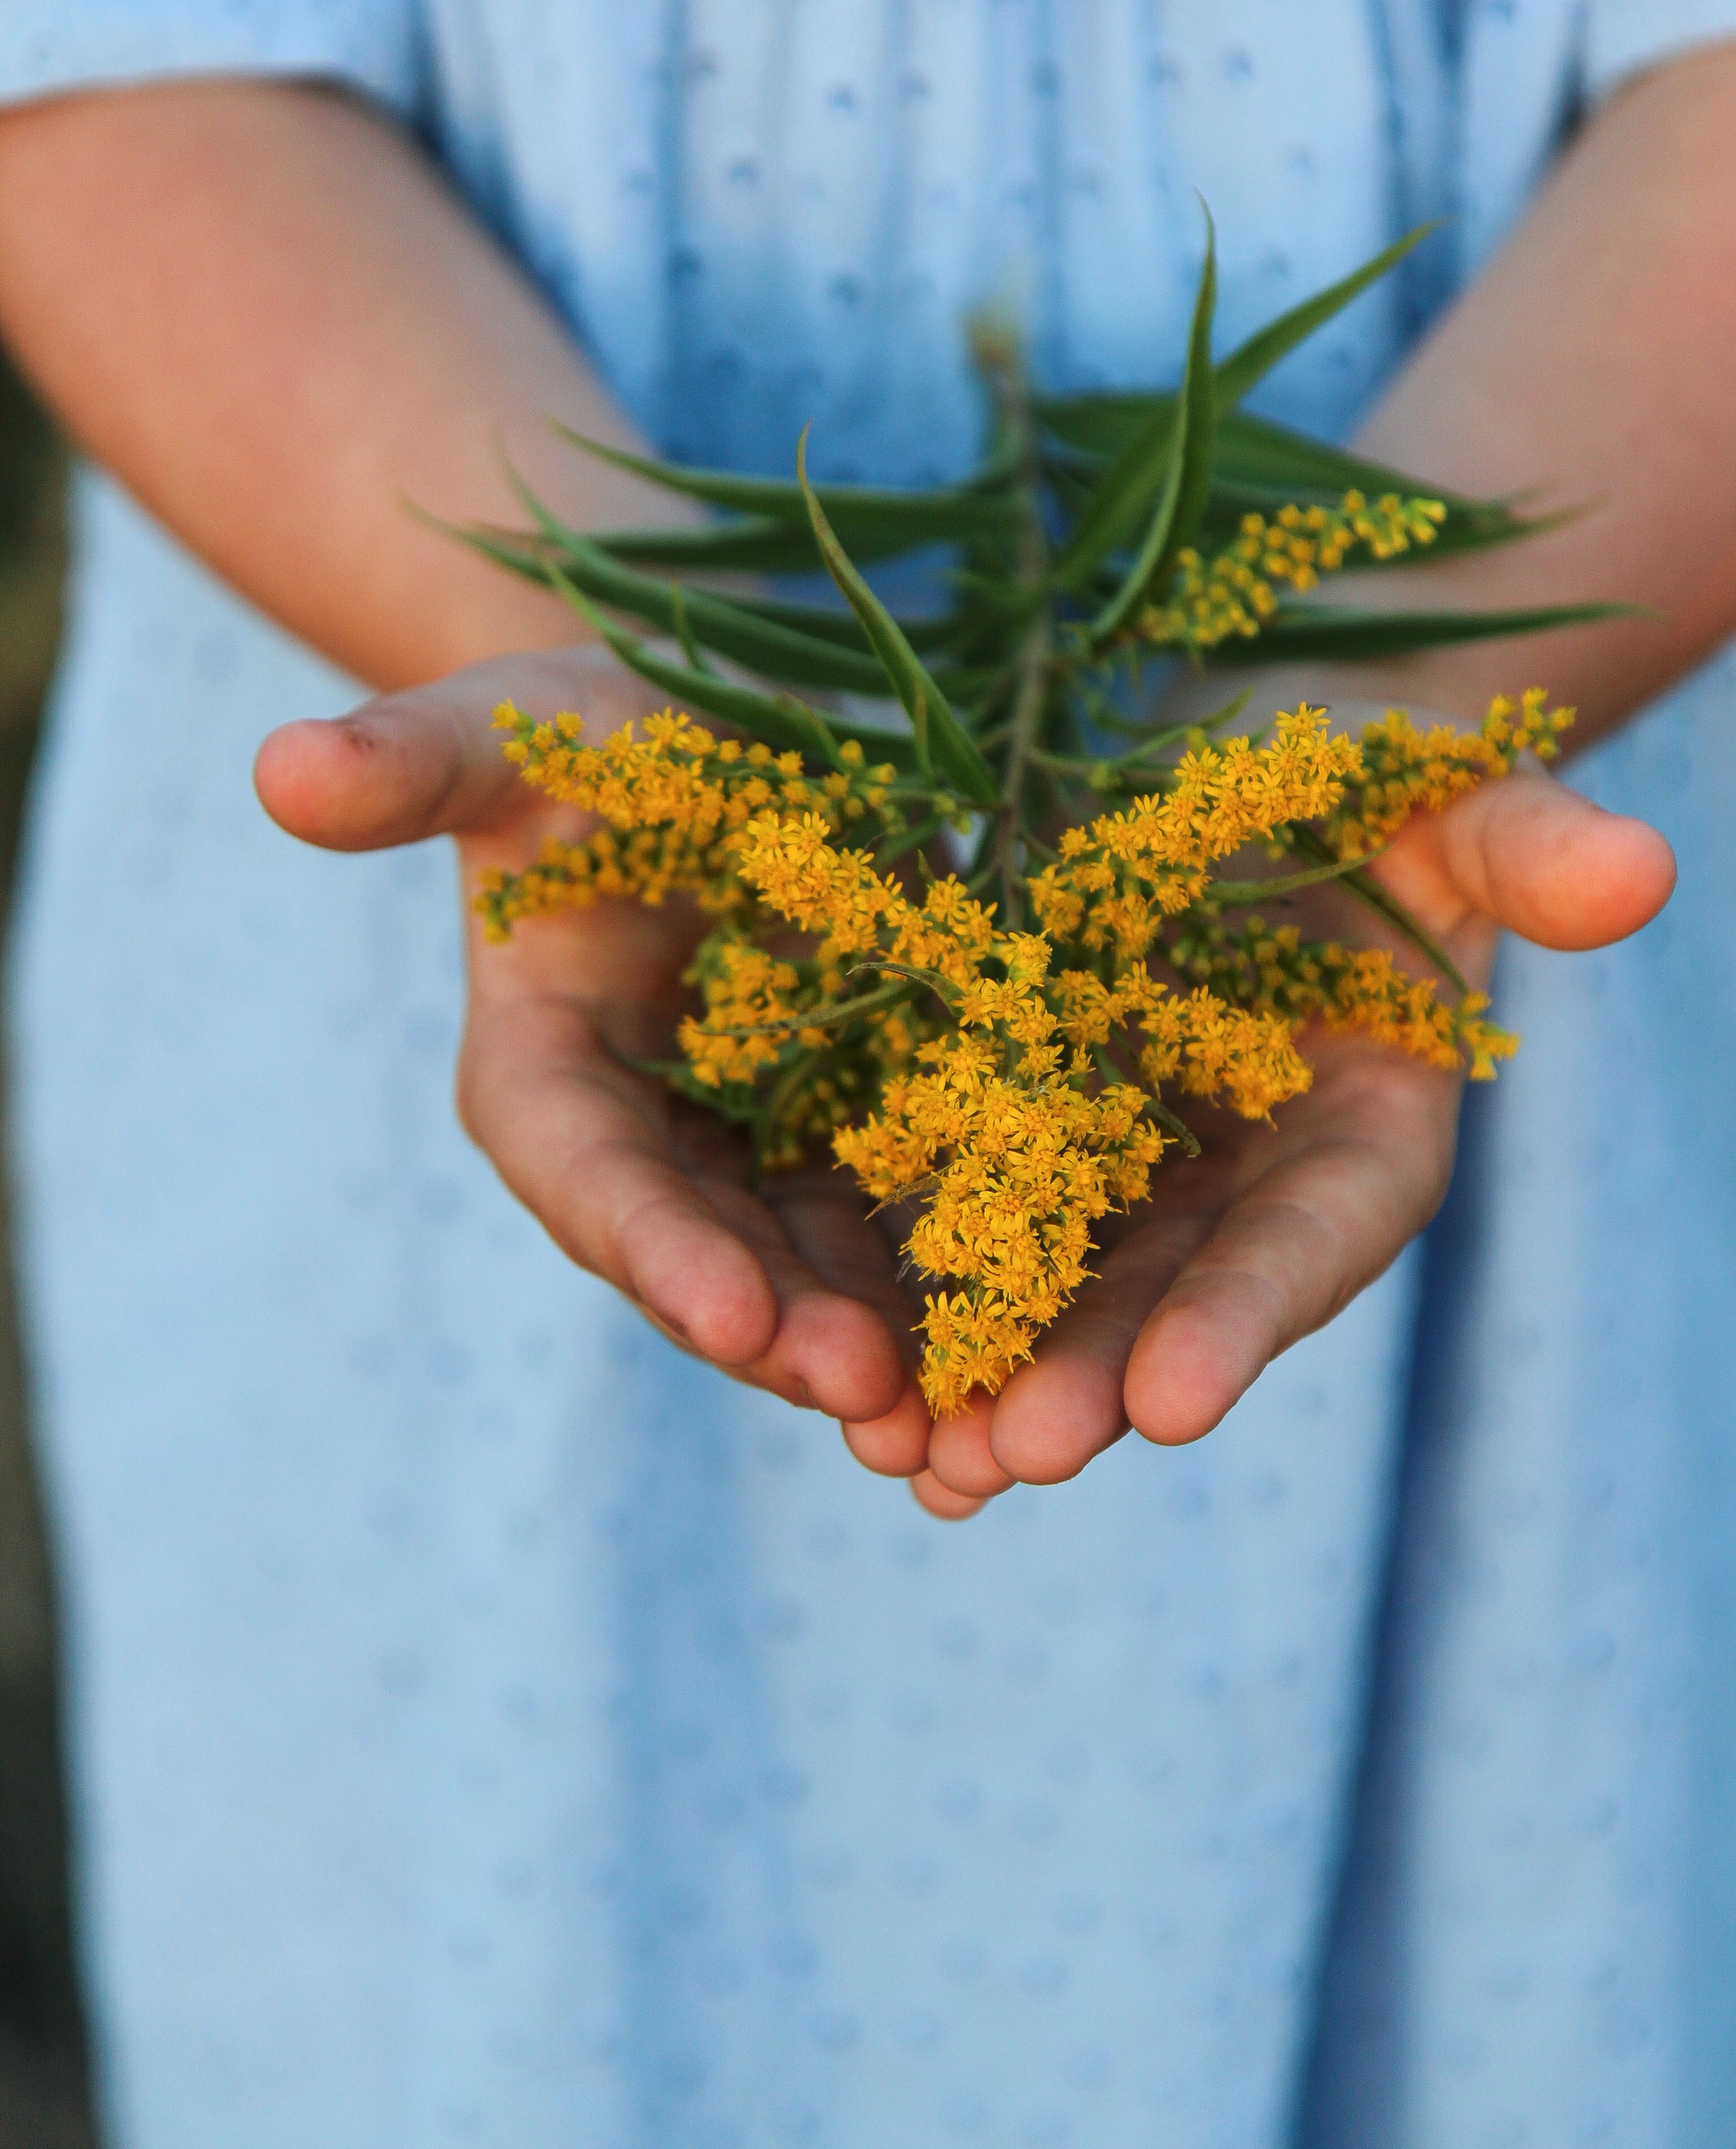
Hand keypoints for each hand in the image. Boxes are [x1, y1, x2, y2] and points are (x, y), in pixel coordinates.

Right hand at [255, 644, 934, 1457]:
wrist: (708, 735)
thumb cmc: (588, 732)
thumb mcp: (509, 728)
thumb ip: (410, 764)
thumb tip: (280, 768)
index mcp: (543, 1077)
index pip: (590, 1181)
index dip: (657, 1250)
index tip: (730, 1316)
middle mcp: (648, 1149)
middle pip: (713, 1265)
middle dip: (787, 1333)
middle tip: (870, 1389)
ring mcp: (759, 1159)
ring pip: (820, 1279)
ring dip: (887, 1348)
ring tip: (961, 1420)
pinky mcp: (862, 1138)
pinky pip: (914, 1233)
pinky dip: (968, 1293)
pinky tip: (1041, 1353)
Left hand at [888, 768, 1673, 1519]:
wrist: (1244, 781)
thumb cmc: (1370, 784)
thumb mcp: (1451, 799)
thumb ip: (1534, 847)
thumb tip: (1644, 869)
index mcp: (1361, 1140)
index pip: (1308, 1245)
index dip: (1244, 1319)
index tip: (1173, 1403)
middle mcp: (1244, 1196)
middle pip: (1169, 1309)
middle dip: (1094, 1383)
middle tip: (1009, 1458)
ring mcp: (1130, 1189)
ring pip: (1055, 1307)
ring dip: (990, 1382)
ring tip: (918, 1459)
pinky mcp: (1020, 1152)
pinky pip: (959, 1245)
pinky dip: (913, 1314)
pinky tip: (846, 1392)